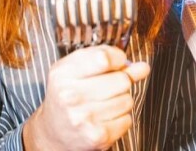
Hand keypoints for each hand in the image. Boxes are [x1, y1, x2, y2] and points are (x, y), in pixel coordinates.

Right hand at [23, 45, 149, 150]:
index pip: (104, 59)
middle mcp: (70, 96)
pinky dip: (121, 119)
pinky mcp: (96, 136)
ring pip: (127, 100)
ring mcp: (83, 118)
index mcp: (64, 73)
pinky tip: (104, 118)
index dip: (118, 60)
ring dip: (121, 101)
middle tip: (106, 88)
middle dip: (121, 82)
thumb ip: (108, 60)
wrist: (52, 132)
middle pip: (122, 80)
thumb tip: (142, 67)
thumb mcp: (77, 69)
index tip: (116, 64)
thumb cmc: (68, 95)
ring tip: (103, 104)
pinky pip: (127, 120)